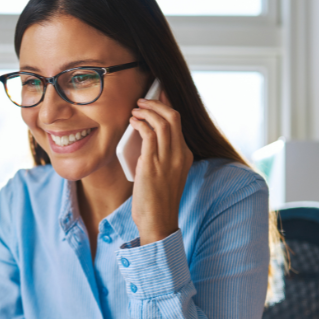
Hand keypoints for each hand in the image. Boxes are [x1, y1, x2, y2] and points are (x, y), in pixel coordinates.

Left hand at [128, 90, 193, 245]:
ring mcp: (168, 160)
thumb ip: (160, 157)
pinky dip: (140, 124)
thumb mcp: (165, 175)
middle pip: (173, 117)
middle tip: (142, 101)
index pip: (179, 123)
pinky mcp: (153, 165)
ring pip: (163, 122)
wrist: (158, 223)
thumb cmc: (157, 202)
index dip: (167, 106)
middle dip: (157, 103)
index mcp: (185, 156)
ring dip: (147, 111)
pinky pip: (149, 135)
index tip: (158, 95)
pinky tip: (132, 122)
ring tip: (135, 109)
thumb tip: (145, 139)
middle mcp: (180, 155)